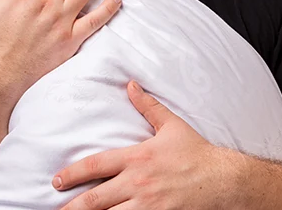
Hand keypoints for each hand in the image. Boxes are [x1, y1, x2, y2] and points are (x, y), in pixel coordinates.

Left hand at [54, 81, 248, 209]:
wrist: (224, 180)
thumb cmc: (197, 152)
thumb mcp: (171, 125)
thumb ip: (147, 106)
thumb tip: (131, 84)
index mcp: (137, 158)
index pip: (96, 165)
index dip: (73, 174)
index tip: (57, 180)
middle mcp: (138, 183)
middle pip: (95, 198)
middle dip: (71, 206)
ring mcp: (148, 205)